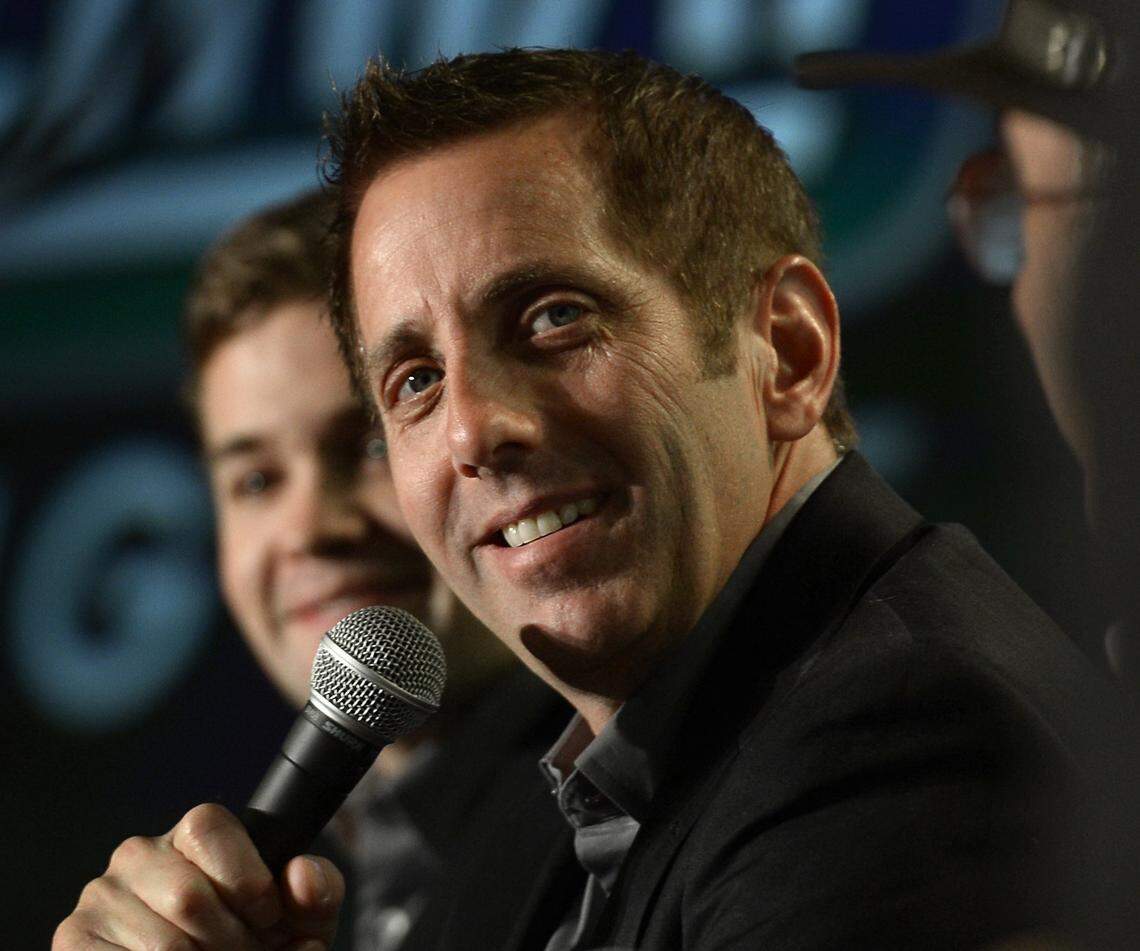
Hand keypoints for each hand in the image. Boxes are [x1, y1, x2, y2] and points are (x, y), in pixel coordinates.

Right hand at [53, 803, 343, 949]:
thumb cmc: (260, 943)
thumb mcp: (301, 919)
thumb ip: (317, 890)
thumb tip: (301, 874)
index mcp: (192, 833)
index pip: (209, 827)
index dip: (250, 883)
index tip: (269, 920)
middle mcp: (137, 854)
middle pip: (189, 896)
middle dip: (232, 943)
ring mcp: (100, 898)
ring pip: (163, 945)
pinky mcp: (74, 942)